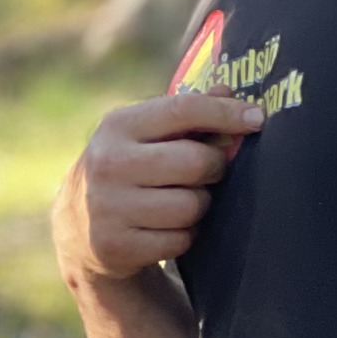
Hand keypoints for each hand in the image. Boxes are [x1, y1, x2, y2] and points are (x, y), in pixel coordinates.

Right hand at [53, 93, 264, 283]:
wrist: (78, 224)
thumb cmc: (129, 165)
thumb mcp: (145, 133)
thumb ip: (186, 112)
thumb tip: (229, 91)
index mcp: (118, 125)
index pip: (183, 109)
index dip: (226, 113)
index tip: (258, 117)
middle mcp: (109, 163)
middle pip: (195, 162)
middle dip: (214, 167)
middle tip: (209, 170)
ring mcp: (109, 206)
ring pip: (191, 206)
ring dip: (198, 205)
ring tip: (182, 199)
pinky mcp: (116, 246)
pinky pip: (179, 240)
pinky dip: (183, 235)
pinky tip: (166, 226)